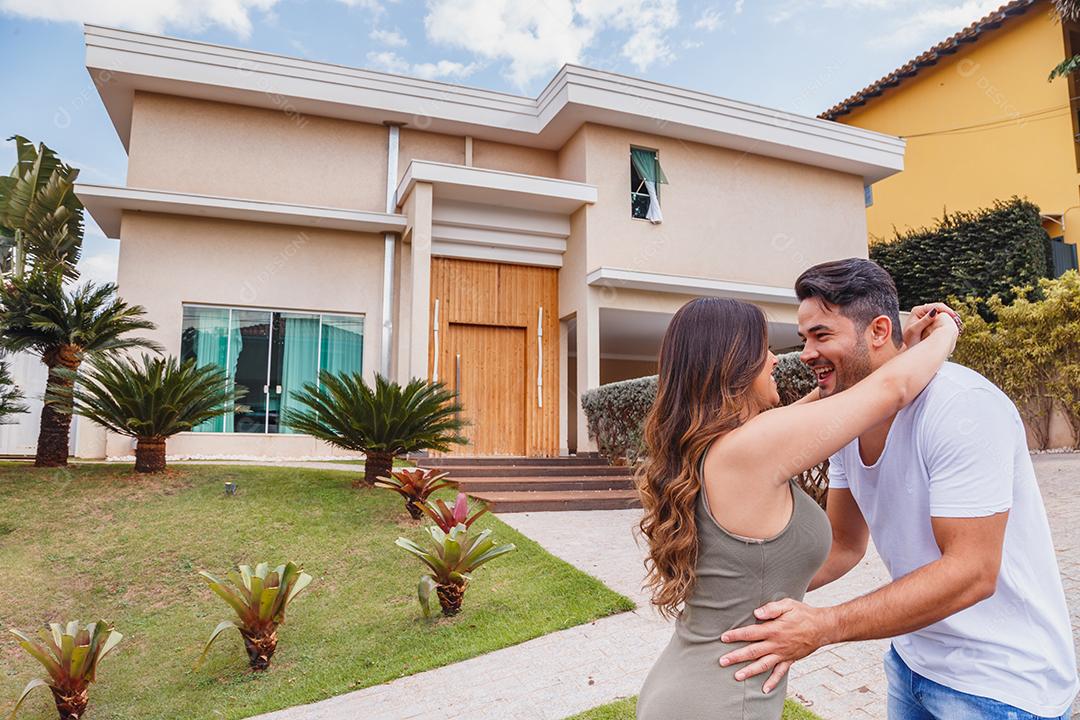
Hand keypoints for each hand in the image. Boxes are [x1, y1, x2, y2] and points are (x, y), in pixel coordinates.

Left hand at [718, 599, 832, 688]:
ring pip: (763, 665)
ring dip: (749, 671)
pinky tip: (765, 689)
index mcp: (773, 629)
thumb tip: (756, 613)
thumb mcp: (788, 604)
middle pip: (753, 652)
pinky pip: (780, 673)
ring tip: (737, 676)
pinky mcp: (790, 660)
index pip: (750, 633)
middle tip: (722, 661)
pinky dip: (773, 682)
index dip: (736, 635)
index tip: (723, 638)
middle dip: (736, 657)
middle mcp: (776, 644)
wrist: (823, 627)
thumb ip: (771, 608)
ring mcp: (783, 654)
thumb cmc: (803, 613)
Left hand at [903, 303, 961, 347]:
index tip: (953, 315)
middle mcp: (922, 312)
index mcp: (917, 311)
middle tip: (957, 319)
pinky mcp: (929, 322)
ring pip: (941, 314)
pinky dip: (946, 321)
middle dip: (949, 313)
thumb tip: (934, 312)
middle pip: (939, 309)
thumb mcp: (915, 330)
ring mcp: (926, 316)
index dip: (946, 310)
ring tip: (956, 322)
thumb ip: (924, 321)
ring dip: (948, 317)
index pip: (935, 306)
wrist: (906, 347)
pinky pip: (940, 319)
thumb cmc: (907, 340)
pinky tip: (951, 325)